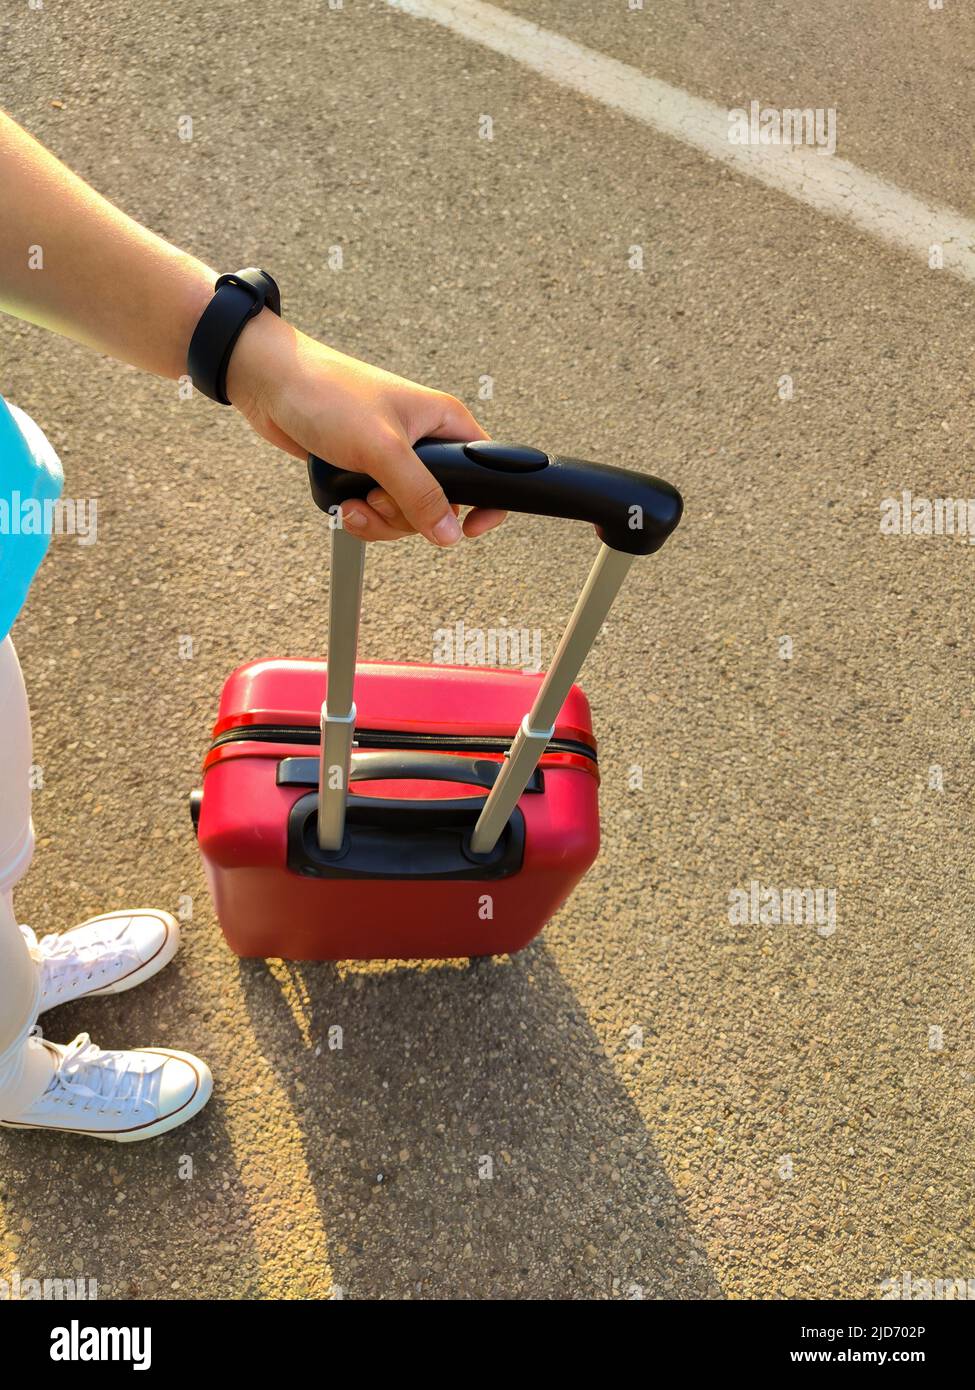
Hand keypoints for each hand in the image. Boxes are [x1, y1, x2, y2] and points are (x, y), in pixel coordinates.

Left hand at [225, 310, 505, 543]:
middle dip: (406, 517)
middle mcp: (424, 443)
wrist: (271, 385)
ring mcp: (394, 461)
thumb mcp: (381, 447)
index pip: (488, 470)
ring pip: (406, 516)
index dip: (486, 505)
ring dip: (378, 520)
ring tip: (354, 500)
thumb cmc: (328, 393)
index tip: (469, 529)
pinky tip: (343, 502)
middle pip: (439, 507)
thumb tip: (449, 533)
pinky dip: (361, 517)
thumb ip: (419, 493)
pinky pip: (378, 513)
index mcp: (444, 423)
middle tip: (379, 497)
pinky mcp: (366, 473)